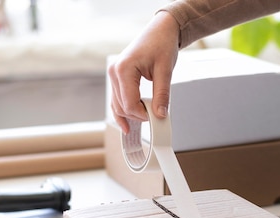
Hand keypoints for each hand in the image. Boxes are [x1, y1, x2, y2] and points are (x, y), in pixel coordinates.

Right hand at [107, 11, 179, 132]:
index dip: (143, 114)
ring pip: (117, 105)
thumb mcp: (165, 71)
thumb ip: (162, 94)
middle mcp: (114, 71)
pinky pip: (117, 99)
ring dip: (131, 114)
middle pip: (122, 106)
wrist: (161, 30)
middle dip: (138, 115)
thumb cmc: (162, 44)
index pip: (129, 103)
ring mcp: (114, 74)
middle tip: (156, 115)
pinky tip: (127, 125)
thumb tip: (160, 115)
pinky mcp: (117, 77)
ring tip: (147, 118)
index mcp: (124, 69)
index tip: (157, 116)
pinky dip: (123, 111)